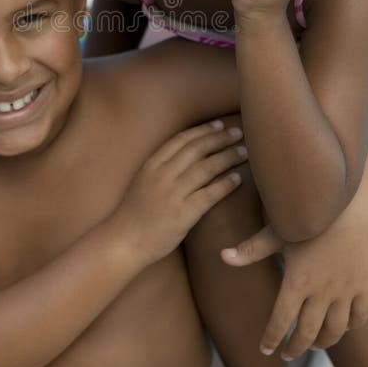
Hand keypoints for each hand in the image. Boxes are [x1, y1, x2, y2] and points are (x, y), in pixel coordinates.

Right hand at [114, 121, 245, 268]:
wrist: (123, 241)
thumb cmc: (134, 214)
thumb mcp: (143, 181)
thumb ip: (161, 168)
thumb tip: (185, 157)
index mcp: (152, 164)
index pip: (182, 139)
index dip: (203, 130)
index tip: (219, 124)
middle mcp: (162, 174)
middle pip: (197, 149)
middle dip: (220, 138)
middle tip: (238, 133)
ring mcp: (173, 193)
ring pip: (206, 168)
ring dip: (228, 157)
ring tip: (244, 152)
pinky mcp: (183, 213)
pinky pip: (210, 194)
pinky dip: (226, 184)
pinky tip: (238, 178)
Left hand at [221, 207, 367, 358]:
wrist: (347, 203)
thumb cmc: (307, 215)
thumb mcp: (276, 231)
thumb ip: (250, 249)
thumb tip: (222, 256)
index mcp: (297, 281)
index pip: (281, 321)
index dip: (271, 338)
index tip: (265, 350)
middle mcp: (322, 291)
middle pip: (308, 333)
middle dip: (295, 348)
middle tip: (286, 355)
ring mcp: (346, 290)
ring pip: (335, 330)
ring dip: (322, 342)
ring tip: (312, 344)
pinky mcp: (364, 284)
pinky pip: (360, 316)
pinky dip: (350, 327)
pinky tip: (341, 327)